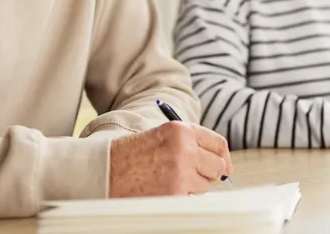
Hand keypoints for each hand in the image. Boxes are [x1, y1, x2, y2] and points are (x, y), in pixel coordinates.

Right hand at [108, 121, 231, 197]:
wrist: (105, 170)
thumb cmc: (132, 153)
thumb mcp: (162, 136)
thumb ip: (190, 143)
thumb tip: (221, 164)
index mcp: (181, 130)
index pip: (218, 144)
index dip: (223, 157)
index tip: (224, 167)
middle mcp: (184, 149)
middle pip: (216, 167)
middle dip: (209, 173)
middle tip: (196, 176)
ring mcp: (180, 173)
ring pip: (204, 185)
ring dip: (193, 186)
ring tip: (168, 178)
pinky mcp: (174, 194)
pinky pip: (190, 198)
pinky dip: (180, 196)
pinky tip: (162, 188)